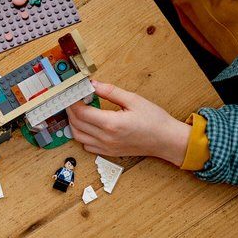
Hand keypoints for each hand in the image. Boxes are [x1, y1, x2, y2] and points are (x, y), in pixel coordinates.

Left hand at [67, 81, 190, 165]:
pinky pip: (87, 146)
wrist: (166, 140)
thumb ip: (110, 91)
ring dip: (74, 123)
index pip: (81, 112)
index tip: (73, 93)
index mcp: (111, 124)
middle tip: (73, 99)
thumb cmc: (154, 120)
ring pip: (78, 137)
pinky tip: (89, 125)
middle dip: (70, 110)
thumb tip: (92, 84)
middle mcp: (105, 138)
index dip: (73, 102)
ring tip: (79, 111)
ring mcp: (106, 147)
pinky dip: (82, 136)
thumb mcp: (133, 100)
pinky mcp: (108, 153)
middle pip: (76, 124)